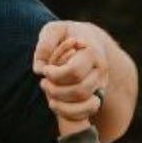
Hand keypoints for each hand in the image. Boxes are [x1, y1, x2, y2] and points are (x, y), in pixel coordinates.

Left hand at [34, 20, 109, 136]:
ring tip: (48, 91)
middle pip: (80, 91)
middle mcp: (101, 70)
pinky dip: (69, 112)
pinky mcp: (98, 94)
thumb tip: (40, 69)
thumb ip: (45, 44)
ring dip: (61, 101)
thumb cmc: (66, 34)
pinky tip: (54, 103)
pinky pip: (88, 111)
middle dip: (56, 90)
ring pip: (84, 103)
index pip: (74, 72)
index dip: (55, 75)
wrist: (87, 39)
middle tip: (43, 82)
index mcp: (92, 52)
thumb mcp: (53, 30)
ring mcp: (101, 83)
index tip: (45, 70)